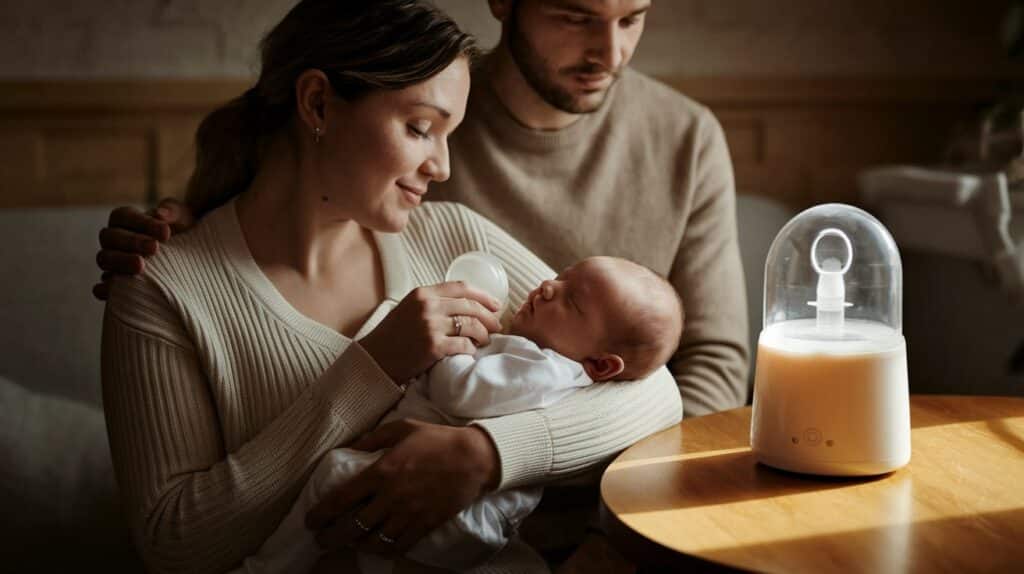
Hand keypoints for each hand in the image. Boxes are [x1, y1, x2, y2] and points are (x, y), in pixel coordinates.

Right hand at [92, 198, 194, 299]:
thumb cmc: (182, 231)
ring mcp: (112, 261)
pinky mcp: (115, 282)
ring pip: (104, 259)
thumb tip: (161, 214)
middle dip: (131, 242)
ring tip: (141, 267)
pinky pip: (103, 286)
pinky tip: (113, 291)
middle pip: (109, 237)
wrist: (189, 255)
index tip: (166, 232)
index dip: (141, 223)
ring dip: (120, 263)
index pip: (123, 216)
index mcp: (125, 219)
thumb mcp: (182, 218)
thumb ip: (173, 212)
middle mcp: (114, 239)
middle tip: (154, 248)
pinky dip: (106, 289)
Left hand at [305, 419, 500, 556]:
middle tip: (322, 540)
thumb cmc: (437, 439)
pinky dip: (384, 549)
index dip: (321, 513)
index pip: (342, 499)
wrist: (474, 457)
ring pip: (374, 540)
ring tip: (349, 543)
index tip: (311, 521)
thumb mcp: (403, 427)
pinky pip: (399, 545)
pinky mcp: (425, 524)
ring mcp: (409, 513)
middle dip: (332, 537)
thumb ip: (373, 437)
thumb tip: (350, 447)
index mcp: (382, 471)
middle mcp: (391, 496)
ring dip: (356, 545)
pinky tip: (377, 547)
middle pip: (352, 526)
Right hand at [358, 282, 501, 382]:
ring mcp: (431, 326)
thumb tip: (464, 304)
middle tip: (497, 326)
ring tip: (485, 340)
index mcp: (422, 293)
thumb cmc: (392, 336)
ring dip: (483, 334)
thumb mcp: (408, 308)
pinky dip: (471, 349)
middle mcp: (428, 306)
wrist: (374, 359)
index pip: (461, 287)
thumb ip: (432, 302)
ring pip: (471, 325)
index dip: (483, 295)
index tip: (495, 304)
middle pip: (470, 306)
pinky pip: (464, 345)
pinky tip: (471, 352)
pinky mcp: (433, 347)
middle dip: (489, 317)